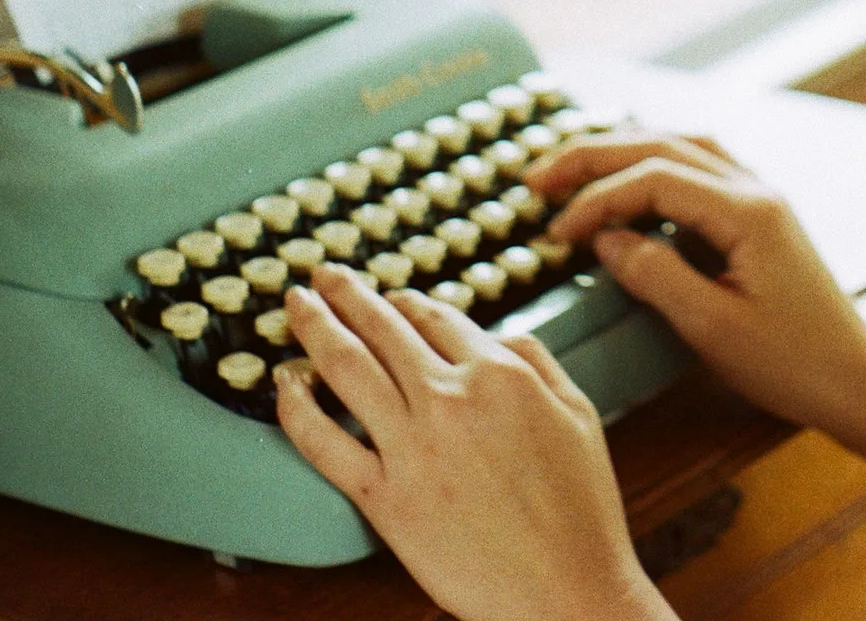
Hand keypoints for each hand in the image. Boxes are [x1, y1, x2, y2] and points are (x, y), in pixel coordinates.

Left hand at [276, 266, 672, 620]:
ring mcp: (414, 448)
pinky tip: (284, 386)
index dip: (405, 302)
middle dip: (346, 294)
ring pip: (348, 368)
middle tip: (322, 275)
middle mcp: (451, 398)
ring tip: (295, 305)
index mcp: (502, 374)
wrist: (566, 590)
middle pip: (383, 328)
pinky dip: (297, 409)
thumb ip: (538, 362)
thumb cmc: (581, 511)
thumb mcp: (579, 414)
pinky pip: (326, 443)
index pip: (437, 317)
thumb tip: (498, 334)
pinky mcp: (386, 499)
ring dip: (315, 326)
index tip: (388, 298)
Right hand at [529, 132, 865, 440]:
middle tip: (538, 177)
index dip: (597, 198)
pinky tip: (631, 186)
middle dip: (597, 155)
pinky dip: (657, 167)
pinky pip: (702, 170)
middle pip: (665, 145)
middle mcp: (756, 190)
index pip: (654, 177)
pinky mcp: (761, 218)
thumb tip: (604, 238)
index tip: (556, 232)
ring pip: (684, 148)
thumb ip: (654, 274)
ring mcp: (762, 199)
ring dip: (627, 152)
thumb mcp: (712, 327)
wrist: (855, 382)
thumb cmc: (791, 364)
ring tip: (575, 169)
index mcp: (747, 210)